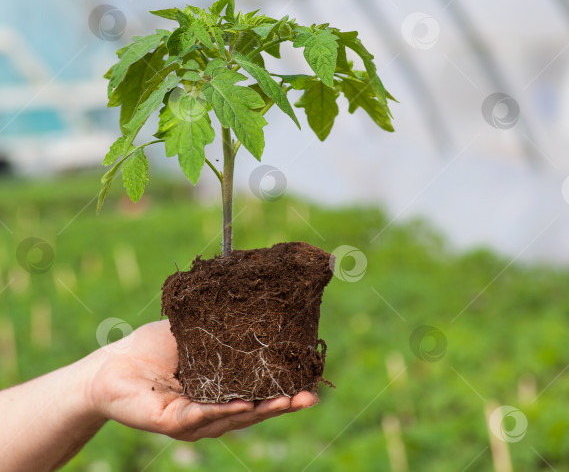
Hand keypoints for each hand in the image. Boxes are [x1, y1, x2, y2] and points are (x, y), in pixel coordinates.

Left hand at [86, 320, 317, 440]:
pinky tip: (244, 405)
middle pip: (255, 411)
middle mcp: (213, 410)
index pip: (259, 393)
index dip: (285, 389)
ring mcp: (194, 420)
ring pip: (234, 419)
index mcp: (223, 391)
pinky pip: (201, 417)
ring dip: (262, 410)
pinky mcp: (172, 422)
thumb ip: (222, 325)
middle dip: (284, 404)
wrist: (110, 364)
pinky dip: (224, 411)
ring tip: (288, 400)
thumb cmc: (152, 348)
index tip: (311, 383)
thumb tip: (253, 294)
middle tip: (310, 397)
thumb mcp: (196, 332)